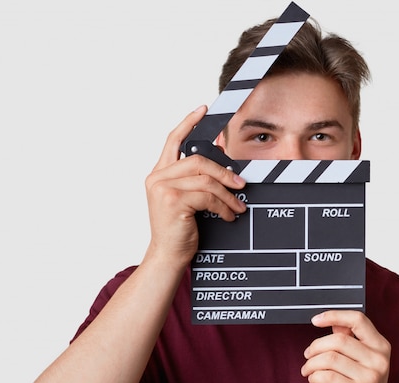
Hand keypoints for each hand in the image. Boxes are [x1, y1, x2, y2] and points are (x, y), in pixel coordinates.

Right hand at [143, 105, 246, 267]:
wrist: (168, 256)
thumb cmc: (180, 229)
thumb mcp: (188, 199)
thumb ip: (197, 179)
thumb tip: (222, 157)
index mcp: (159, 174)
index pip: (173, 140)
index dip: (189, 122)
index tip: (204, 109)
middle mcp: (157, 177)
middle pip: (198, 160)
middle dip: (224, 171)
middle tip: (241, 184)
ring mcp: (163, 188)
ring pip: (206, 179)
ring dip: (228, 194)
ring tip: (238, 207)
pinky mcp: (172, 201)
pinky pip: (208, 196)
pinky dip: (223, 206)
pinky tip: (228, 216)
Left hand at [301, 310, 391, 382]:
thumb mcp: (359, 359)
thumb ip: (348, 339)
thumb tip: (333, 322)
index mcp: (381, 346)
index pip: (358, 319)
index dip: (334, 315)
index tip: (316, 320)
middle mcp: (380, 360)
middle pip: (339, 340)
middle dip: (316, 346)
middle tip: (307, 354)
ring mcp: (371, 377)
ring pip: (330, 358)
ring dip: (311, 363)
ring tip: (308, 369)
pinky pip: (327, 377)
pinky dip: (314, 376)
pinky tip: (313, 379)